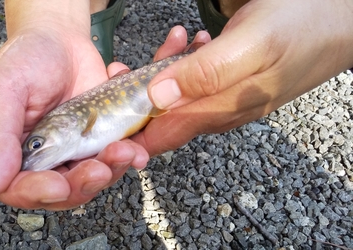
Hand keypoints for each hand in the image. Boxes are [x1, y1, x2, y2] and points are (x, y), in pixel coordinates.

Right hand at [0, 2, 148, 209]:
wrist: (61, 39)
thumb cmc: (26, 59)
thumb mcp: (3, 89)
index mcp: (12, 152)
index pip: (19, 189)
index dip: (38, 193)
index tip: (58, 184)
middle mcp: (43, 159)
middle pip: (62, 192)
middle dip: (83, 184)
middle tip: (99, 168)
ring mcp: (74, 152)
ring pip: (93, 180)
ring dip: (111, 170)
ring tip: (123, 150)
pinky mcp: (100, 142)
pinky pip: (115, 160)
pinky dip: (128, 157)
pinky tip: (134, 147)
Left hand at [129, 0, 352, 155]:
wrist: (344, 20)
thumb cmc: (303, 27)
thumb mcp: (251, 45)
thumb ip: (205, 75)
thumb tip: (158, 100)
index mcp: (221, 110)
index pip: (161, 137)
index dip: (127, 132)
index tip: (102, 114)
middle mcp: (222, 113)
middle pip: (165, 116)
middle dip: (141, 92)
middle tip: (132, 65)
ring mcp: (230, 100)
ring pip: (179, 97)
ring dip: (166, 70)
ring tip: (178, 37)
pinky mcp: (235, 85)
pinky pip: (199, 82)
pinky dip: (187, 62)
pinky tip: (196, 39)